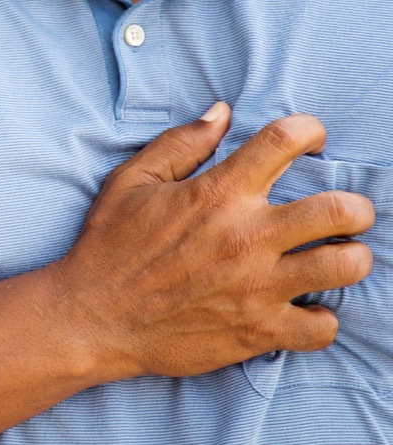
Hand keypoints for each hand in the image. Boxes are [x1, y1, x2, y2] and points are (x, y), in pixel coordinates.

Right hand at [51, 103, 375, 380]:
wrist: (91, 318)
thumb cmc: (108, 246)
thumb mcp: (130, 182)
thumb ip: (180, 144)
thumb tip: (221, 113)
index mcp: (217, 194)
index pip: (284, 141)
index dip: (308, 130)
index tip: (309, 139)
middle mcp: (246, 236)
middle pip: (340, 210)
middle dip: (354, 206)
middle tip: (343, 212)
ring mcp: (257, 287)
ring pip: (346, 267)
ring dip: (350, 259)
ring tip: (335, 257)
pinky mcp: (258, 331)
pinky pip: (322, 327)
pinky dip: (321, 318)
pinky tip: (305, 307)